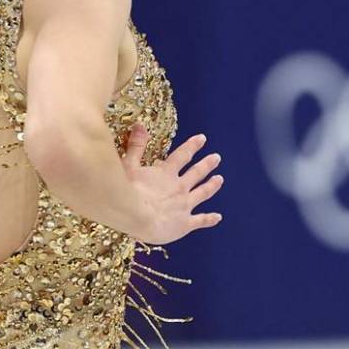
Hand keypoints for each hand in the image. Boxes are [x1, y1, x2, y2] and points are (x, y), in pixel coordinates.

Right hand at [121, 124, 223, 244]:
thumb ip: (136, 147)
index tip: (202, 138)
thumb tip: (141, 125)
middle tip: (217, 157)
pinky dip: (210, 219)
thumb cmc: (129, 192)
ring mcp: (184, 205)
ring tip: (220, 179)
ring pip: (202, 193)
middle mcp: (179, 187)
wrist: (136, 217)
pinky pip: (201, 220)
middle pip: (196, 173)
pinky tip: (218, 217)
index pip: (182, 155)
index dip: (192, 146)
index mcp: (166, 173)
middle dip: (207, 164)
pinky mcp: (185, 223)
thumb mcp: (129, 165)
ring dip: (211, 186)